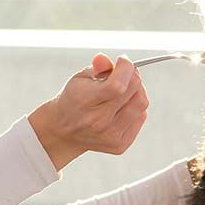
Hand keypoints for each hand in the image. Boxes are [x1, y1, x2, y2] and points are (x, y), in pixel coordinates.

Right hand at [28, 54, 149, 170]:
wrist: (62, 131)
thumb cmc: (73, 99)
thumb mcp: (79, 78)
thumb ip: (96, 68)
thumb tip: (105, 59)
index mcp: (86, 101)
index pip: (118, 85)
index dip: (126, 68)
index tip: (122, 60)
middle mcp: (99, 121)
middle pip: (134, 92)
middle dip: (133, 76)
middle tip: (125, 73)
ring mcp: (111, 136)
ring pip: (141, 104)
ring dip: (137, 91)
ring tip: (125, 89)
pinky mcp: (120, 145)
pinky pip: (140, 118)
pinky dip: (136, 107)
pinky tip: (122, 106)